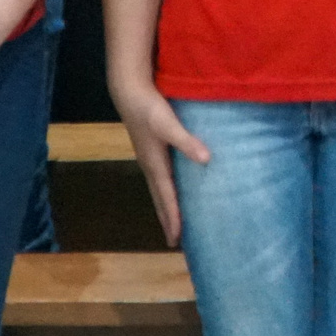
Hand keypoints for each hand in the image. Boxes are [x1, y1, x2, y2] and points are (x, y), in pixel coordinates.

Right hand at [111, 81, 210, 246]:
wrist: (129, 93)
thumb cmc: (149, 109)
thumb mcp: (169, 124)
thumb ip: (187, 142)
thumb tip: (206, 161)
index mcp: (155, 165)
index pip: (167, 198)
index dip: (173, 219)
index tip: (177, 240)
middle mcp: (150, 167)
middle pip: (160, 200)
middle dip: (167, 221)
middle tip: (175, 242)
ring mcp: (149, 160)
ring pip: (159, 192)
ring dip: (166, 209)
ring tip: (174, 224)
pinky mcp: (151, 152)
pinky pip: (160, 181)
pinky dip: (166, 194)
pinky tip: (173, 192)